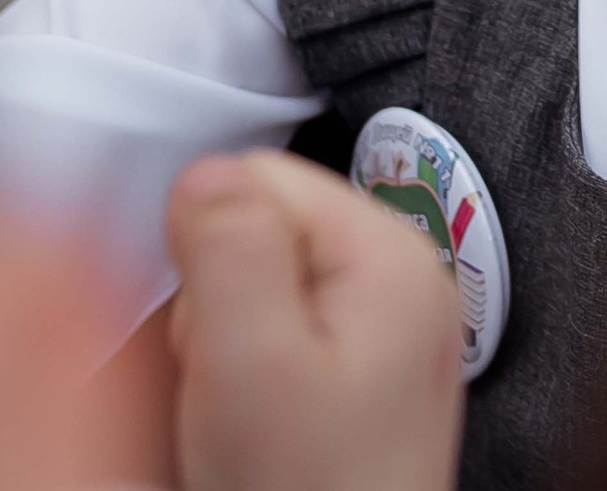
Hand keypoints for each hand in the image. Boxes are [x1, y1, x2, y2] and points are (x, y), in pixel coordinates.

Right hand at [168, 151, 463, 490]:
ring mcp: (385, 335)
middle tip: (226, 387)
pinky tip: (253, 436)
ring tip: (240, 422)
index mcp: (389, 254)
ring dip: (223, 351)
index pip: (263, 175)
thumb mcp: (249, 365)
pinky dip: (245, 384)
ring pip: (257, 292)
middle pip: (260, 231)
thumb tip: (206, 169)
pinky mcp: (361, 383)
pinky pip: (276, 345)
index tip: (207, 327)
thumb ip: (230, 250)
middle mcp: (400, 281)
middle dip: (213, 306)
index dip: (206, 249)